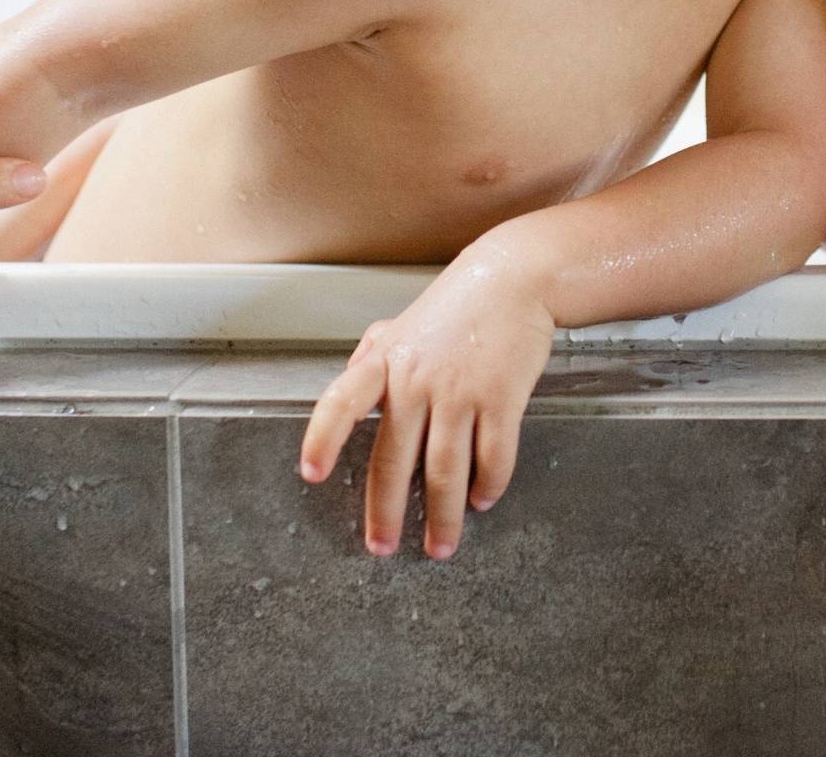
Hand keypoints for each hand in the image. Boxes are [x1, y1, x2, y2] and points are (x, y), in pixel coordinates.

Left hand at [299, 256, 556, 560]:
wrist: (513, 280)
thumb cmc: (456, 305)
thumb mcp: (400, 324)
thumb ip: (370, 357)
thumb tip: (348, 387)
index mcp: (386, 362)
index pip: (343, 402)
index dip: (324, 438)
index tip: (312, 473)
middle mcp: (417, 380)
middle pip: (394, 460)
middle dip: (386, 513)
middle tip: (382, 546)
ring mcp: (460, 392)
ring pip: (446, 471)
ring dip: (443, 516)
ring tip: (439, 544)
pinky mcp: (502, 399)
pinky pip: (493, 456)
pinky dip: (488, 486)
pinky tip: (482, 500)